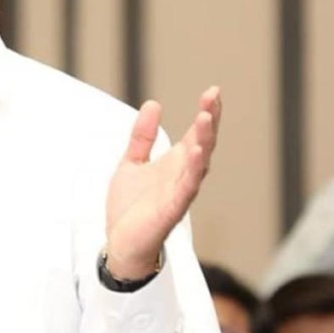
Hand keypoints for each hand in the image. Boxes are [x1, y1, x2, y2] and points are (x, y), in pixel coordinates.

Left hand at [104, 87, 221, 279]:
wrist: (120, 241)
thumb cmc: (131, 206)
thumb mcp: (132, 161)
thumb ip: (142, 136)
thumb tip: (153, 104)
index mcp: (176, 163)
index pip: (197, 134)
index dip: (207, 113)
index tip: (213, 91)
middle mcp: (183, 175)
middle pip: (203, 144)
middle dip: (209, 121)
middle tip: (213, 98)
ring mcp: (180, 192)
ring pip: (199, 164)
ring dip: (204, 141)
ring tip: (206, 118)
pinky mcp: (172, 209)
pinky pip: (187, 188)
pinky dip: (193, 171)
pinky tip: (197, 154)